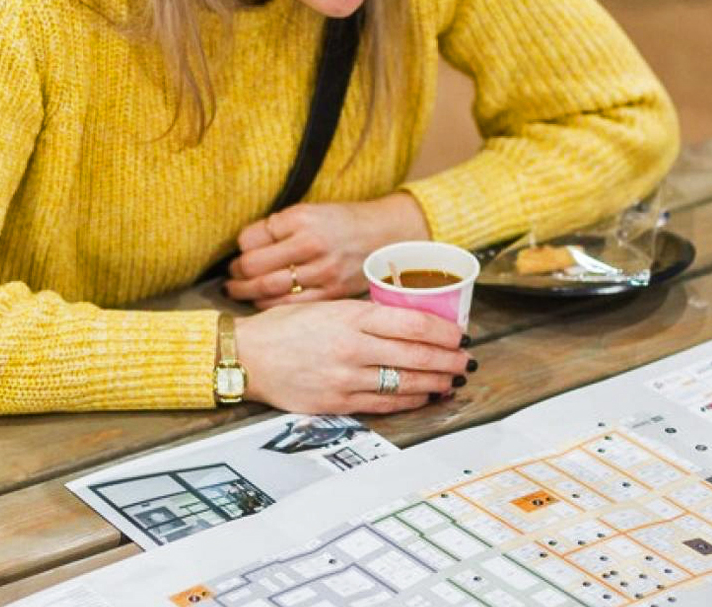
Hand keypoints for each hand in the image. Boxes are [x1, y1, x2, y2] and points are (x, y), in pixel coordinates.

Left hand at [226, 193, 429, 308]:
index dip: (240, 250)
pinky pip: (292, 305)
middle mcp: (312, 244)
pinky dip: (272, 306)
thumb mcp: (309, 212)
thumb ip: (277, 228)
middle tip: (230, 280)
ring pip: (270, 290)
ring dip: (248, 293)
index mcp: (302, 219)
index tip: (238, 256)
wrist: (386, 236)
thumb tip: (243, 247)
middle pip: (256, 268)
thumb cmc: (341, 223)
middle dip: (237, 277)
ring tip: (240, 292)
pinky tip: (265, 302)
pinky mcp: (333, 293)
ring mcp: (324, 271)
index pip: (252, 240)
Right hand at [233, 299, 473, 413]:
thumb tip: (407, 321)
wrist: (246, 357)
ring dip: (435, 382)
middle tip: (465, 360)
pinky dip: (410, 400)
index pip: (411, 323)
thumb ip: (364, 315)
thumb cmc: (284, 328)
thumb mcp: (327, 307)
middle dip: (447, 359)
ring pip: (404, 381)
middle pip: (415, 354)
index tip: (459, 334)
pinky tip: (424, 396)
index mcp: (350, 316)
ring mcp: (345, 377)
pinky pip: (384, 404)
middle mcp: (351, 347)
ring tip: (451, 380)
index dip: (443, 331)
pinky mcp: (337, 402)